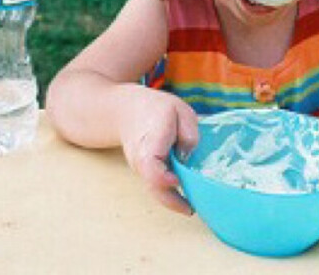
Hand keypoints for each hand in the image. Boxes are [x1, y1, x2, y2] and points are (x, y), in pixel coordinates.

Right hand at [115, 85, 198, 214]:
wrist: (127, 111)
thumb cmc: (157, 109)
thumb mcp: (180, 111)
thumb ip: (188, 132)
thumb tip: (188, 157)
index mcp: (150, 141)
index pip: (151, 165)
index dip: (163, 177)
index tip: (178, 181)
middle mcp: (140, 160)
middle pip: (152, 185)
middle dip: (171, 201)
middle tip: (191, 209)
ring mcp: (140, 168)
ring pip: (153, 190)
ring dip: (171, 201)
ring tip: (191, 207)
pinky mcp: (144, 172)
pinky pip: (155, 187)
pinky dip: (168, 195)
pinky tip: (184, 200)